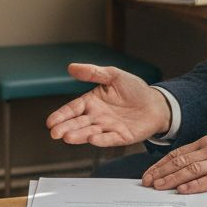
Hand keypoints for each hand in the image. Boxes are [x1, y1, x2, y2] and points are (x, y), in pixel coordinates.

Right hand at [46, 63, 170, 146]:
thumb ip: (93, 73)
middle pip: (78, 123)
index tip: (50, 122)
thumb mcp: (114, 75)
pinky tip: (92, 138)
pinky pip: (110, 138)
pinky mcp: (122, 137)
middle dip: (66, 128)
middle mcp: (97, 117)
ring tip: (68, 137)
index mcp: (92, 102)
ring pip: (90, 132)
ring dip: (79, 135)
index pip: (73, 109)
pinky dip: (101, 139)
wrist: (156, 103)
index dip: (61, 115)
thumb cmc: (135, 89)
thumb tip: (71, 67)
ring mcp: (108, 128)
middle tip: (55, 133)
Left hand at [142, 133, 206, 193]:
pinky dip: (195, 185)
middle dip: (161, 173)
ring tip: (159, 187)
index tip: (148, 174)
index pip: (177, 154)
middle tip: (147, 183)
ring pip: (192, 170)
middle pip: (181, 162)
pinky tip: (184, 190)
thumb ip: (203, 155)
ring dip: (173, 179)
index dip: (160, 164)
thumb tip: (182, 168)